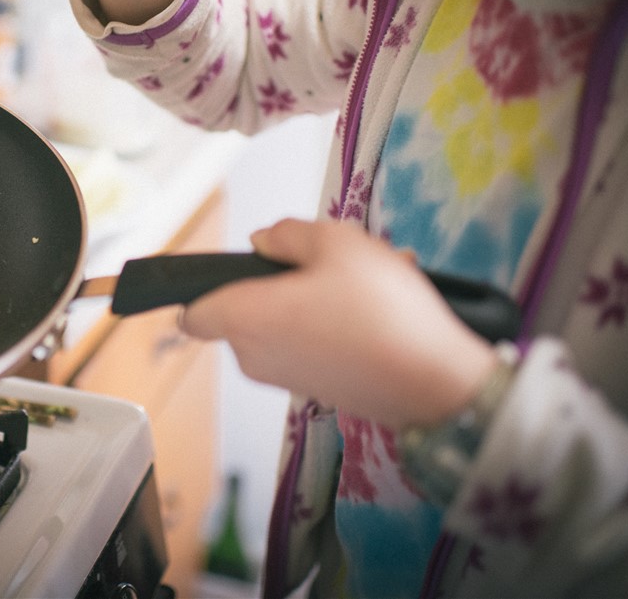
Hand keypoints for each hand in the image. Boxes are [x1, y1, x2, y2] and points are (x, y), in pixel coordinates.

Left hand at [179, 219, 498, 428]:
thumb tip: (262, 242)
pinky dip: (330, 327)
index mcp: (243, 318)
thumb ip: (287, 234)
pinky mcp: (315, 393)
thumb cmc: (381, 309)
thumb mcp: (337, 242)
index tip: (238, 270)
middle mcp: (252, 357)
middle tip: (326, 265)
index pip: (192, 313)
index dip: (205, 288)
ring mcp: (283, 380)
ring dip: (310, 303)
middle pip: (242, 313)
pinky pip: (307, 348)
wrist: (435, 383)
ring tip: (365, 283)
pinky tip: (377, 310)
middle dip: (275, 286)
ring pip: (280, 328)